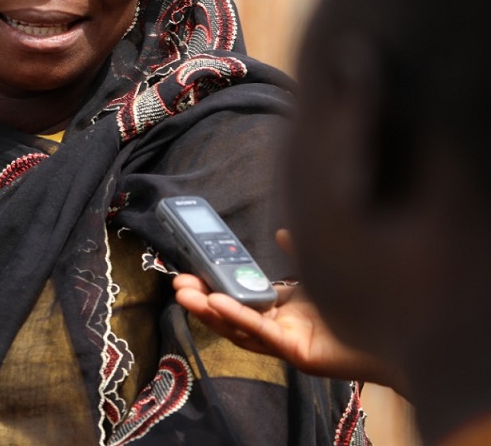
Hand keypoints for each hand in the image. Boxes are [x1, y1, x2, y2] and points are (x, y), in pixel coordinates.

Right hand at [171, 230, 405, 393]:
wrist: (407, 330)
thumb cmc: (367, 303)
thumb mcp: (323, 270)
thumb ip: (300, 253)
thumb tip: (280, 232)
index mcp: (285, 309)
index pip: (239, 297)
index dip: (214, 286)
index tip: (190, 272)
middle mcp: (282, 327)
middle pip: (232, 315)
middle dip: (201, 300)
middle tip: (177, 285)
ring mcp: (288, 342)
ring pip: (239, 328)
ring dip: (210, 312)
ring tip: (186, 294)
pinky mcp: (298, 352)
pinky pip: (261, 334)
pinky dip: (237, 318)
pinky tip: (217, 303)